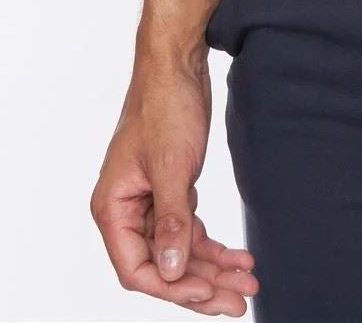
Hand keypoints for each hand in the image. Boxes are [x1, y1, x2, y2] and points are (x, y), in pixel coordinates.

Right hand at [90, 60, 259, 315]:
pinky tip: (238, 257)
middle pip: (161, 266)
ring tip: (249, 281)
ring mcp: (149, 202)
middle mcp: (126, 210)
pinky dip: (213, 246)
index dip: (172, 287)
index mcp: (113, 207)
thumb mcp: (171, 165)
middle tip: (239, 301)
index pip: (136, 269)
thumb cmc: (164, 104)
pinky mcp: (171, 191)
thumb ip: (171, 221)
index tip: (208, 293)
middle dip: (201, 285)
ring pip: (179, 251)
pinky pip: (189, 230)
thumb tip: (170, 271)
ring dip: (213, 269)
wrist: (178, 63)